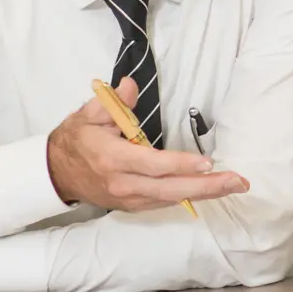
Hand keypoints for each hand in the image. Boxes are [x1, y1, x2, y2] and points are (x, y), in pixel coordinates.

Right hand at [47, 76, 249, 211]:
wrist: (55, 172)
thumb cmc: (77, 139)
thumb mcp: (89, 114)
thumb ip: (113, 102)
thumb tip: (130, 86)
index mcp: (113, 159)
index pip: (153, 165)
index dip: (182, 165)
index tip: (208, 163)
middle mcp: (123, 183)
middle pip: (170, 189)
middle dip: (206, 186)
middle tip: (237, 182)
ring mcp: (128, 198)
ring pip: (171, 198)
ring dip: (204, 193)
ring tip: (234, 185)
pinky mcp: (132, 205)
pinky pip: (164, 202)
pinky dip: (188, 197)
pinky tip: (211, 191)